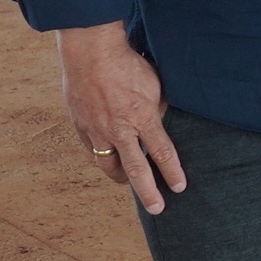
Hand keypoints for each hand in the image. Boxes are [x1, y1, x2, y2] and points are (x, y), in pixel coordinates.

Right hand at [58, 22, 185, 214]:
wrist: (90, 51)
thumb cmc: (126, 63)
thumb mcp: (153, 83)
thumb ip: (156, 107)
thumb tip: (160, 120)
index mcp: (142, 117)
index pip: (162, 152)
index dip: (172, 172)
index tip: (179, 188)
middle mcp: (119, 129)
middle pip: (135, 169)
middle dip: (148, 192)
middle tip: (157, 209)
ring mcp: (97, 130)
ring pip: (108, 165)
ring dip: (121, 177)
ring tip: (128, 183)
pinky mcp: (80, 126)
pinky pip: (92, 150)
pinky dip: (101, 157)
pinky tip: (107, 159)